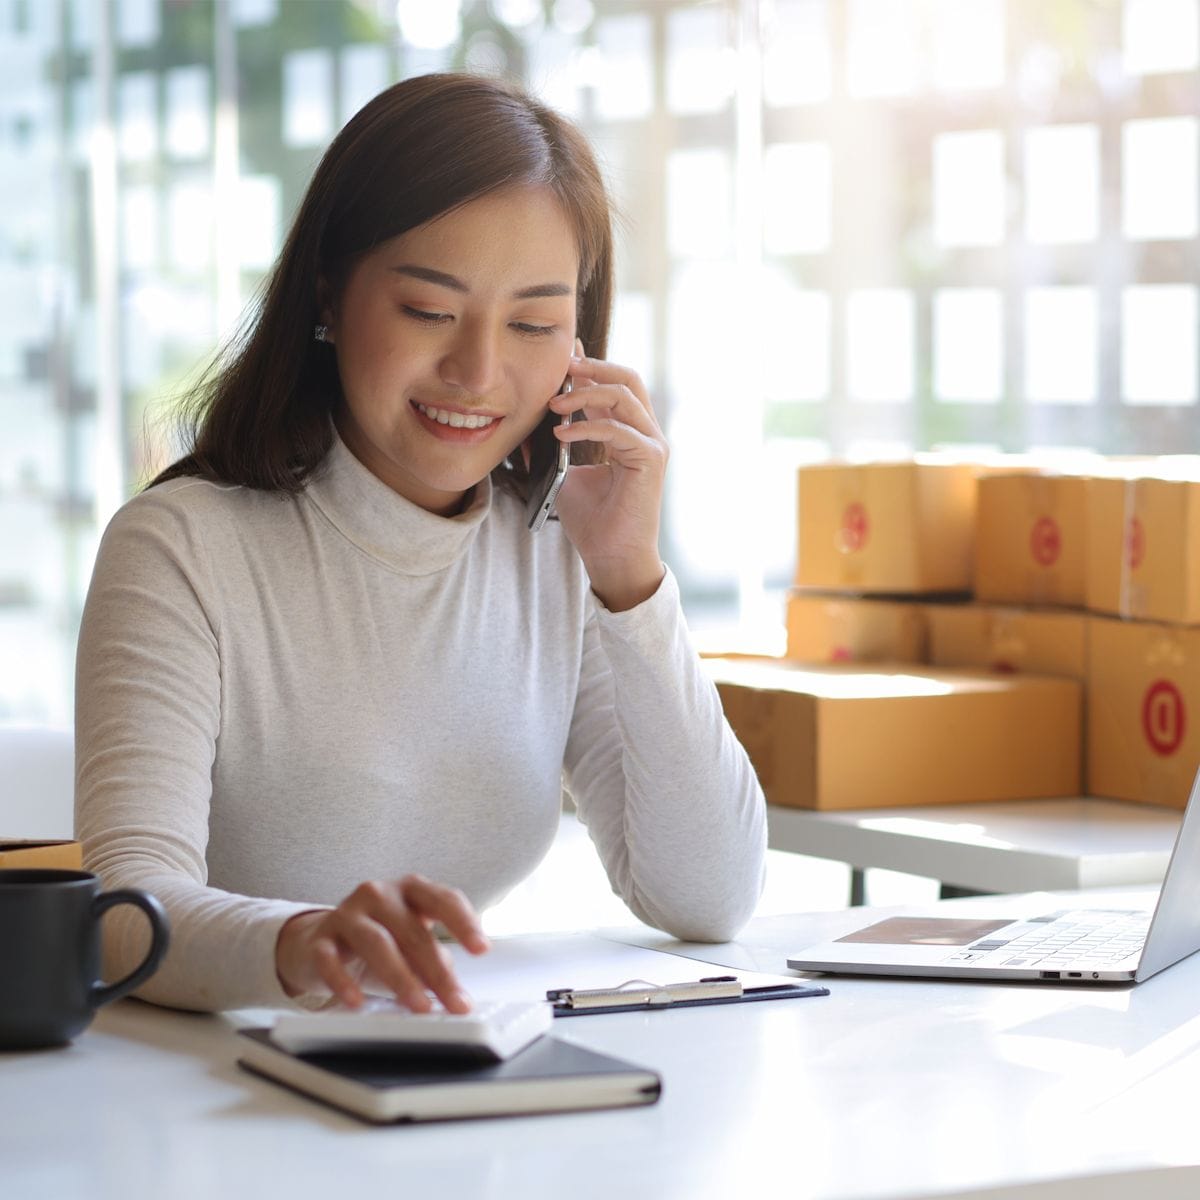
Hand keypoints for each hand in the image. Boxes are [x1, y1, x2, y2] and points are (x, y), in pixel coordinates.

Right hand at [275, 875, 489, 1011]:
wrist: (317, 940)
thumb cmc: (378, 939)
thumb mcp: (411, 944)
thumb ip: (434, 961)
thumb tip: (455, 992)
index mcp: (411, 890)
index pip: (444, 899)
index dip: (465, 923)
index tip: (482, 949)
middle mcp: (380, 894)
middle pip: (413, 930)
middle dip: (438, 971)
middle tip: (455, 1002)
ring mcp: (347, 913)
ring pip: (377, 942)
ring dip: (401, 977)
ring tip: (419, 1006)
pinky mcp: (319, 939)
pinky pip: (330, 959)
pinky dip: (344, 981)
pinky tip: (357, 1002)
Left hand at [550, 343, 667, 611]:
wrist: (610, 556)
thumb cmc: (591, 521)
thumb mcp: (563, 473)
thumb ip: (552, 446)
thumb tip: (526, 422)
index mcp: (628, 432)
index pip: (614, 386)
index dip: (589, 366)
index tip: (562, 357)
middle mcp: (645, 433)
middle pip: (627, 378)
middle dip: (592, 367)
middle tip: (560, 368)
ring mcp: (652, 445)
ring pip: (624, 396)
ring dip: (585, 394)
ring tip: (554, 404)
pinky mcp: (651, 460)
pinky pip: (618, 429)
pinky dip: (587, 426)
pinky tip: (561, 433)